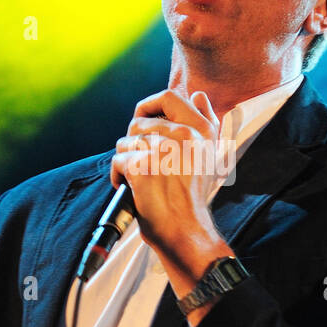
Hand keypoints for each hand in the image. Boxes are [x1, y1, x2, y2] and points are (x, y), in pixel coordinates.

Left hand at [111, 88, 232, 324]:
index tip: (142, 120)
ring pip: (125, 141)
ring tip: (136, 177)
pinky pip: (117, 160)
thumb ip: (207, 122)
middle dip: (132, 139)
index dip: (149, 105)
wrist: (186, 231)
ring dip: (125, 159)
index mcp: (201, 130)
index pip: (168, 96)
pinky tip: (126, 187)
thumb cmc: (193, 197)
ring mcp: (162, 151)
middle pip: (140, 121)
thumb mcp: (210, 156)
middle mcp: (184, 136)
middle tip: (138, 158)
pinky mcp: (142, 168)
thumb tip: (197, 94)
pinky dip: (117, 176)